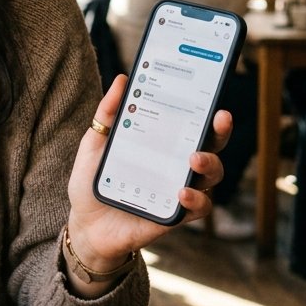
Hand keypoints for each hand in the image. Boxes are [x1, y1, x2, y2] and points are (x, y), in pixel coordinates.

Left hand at [65, 77, 228, 283]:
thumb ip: (108, 114)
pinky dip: (196, 199)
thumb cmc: (94, 180)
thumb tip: (122, 80)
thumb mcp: (95, 144)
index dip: (205, 107)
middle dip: (220, 130)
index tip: (212, 92)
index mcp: (163, 143)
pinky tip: (181, 192)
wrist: (85, 224)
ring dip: (210, 163)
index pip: (191, 121)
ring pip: (212, 174)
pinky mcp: (176, 215)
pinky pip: (199, 207)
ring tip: (194, 159)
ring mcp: (179, 188)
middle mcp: (177, 163)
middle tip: (219, 117)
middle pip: (211, 144)